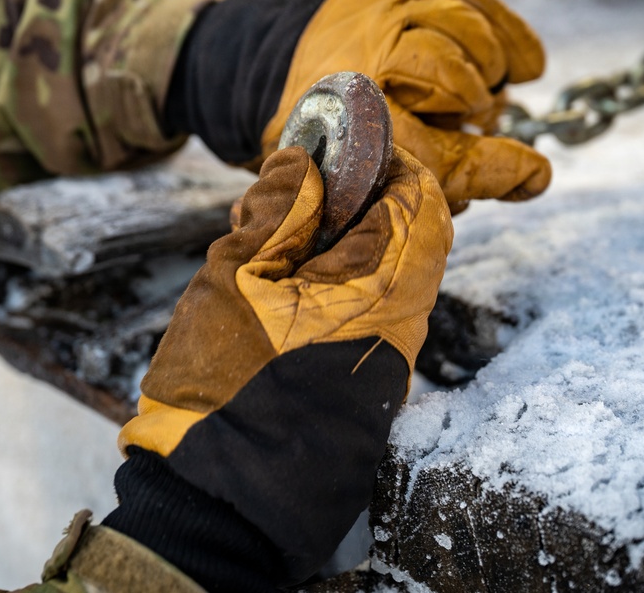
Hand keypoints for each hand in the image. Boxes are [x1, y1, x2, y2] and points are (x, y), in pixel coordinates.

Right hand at [117, 144, 452, 583]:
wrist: (223, 490)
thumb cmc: (222, 382)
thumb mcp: (236, 276)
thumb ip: (279, 209)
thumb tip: (304, 161)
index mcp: (381, 288)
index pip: (420, 200)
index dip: (386, 164)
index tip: (340, 153)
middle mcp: (403, 322)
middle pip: (410, 235)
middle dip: (358, 204)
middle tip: (296, 200)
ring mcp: (390, 356)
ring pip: (390, 273)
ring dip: (345, 244)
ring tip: (277, 244)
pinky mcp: (371, 379)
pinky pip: (373, 309)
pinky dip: (339, 283)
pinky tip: (283, 288)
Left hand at [259, 0, 550, 212]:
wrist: (282, 55)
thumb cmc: (331, 127)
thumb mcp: (359, 173)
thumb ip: (434, 177)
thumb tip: (529, 178)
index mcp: (347, 130)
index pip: (437, 154)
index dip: (495, 168)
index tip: (533, 175)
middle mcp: (366, 65)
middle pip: (458, 89)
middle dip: (481, 114)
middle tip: (478, 125)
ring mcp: (387, 16)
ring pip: (472, 40)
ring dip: (491, 73)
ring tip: (480, 96)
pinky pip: (478, 4)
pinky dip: (510, 37)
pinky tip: (522, 65)